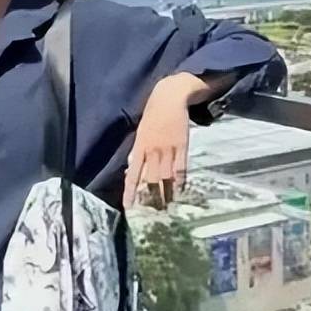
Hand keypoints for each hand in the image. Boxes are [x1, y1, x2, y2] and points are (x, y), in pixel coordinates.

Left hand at [124, 77, 191, 209]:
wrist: (169, 98)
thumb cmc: (152, 117)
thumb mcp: (140, 134)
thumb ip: (137, 152)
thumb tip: (132, 170)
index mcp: (140, 147)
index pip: (133, 174)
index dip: (130, 191)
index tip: (128, 206)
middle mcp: (153, 151)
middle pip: (151, 179)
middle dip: (151, 197)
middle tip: (152, 211)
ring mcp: (168, 149)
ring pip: (166, 177)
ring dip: (166, 193)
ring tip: (166, 207)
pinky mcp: (182, 146)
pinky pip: (180, 168)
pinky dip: (180, 181)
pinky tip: (180, 191)